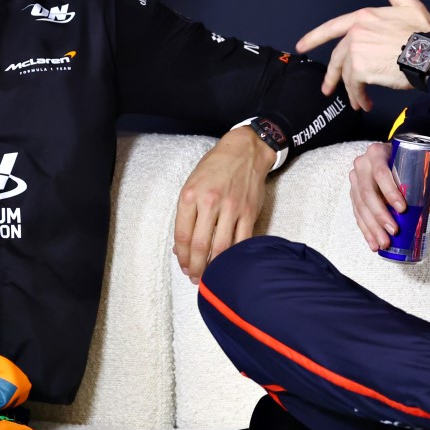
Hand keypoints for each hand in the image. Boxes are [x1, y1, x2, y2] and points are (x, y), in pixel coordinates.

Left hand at [173, 126, 273, 280]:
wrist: (245, 151)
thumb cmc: (215, 167)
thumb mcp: (191, 184)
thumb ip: (186, 213)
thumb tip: (180, 245)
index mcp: (191, 195)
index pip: (182, 235)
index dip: (181, 255)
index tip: (182, 265)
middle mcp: (210, 202)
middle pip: (200, 245)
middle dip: (195, 267)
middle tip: (194, 277)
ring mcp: (232, 208)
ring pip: (221, 248)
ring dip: (213, 266)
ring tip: (209, 275)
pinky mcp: (249, 213)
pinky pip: (241, 242)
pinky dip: (233, 256)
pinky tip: (227, 263)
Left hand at [296, 0, 429, 111]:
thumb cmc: (425, 32)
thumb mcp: (408, 3)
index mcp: (364, 16)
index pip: (332, 27)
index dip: (314, 37)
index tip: (301, 46)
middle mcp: (356, 32)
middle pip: (338, 57)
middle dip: (333, 76)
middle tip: (328, 89)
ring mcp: (356, 50)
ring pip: (347, 74)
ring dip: (352, 91)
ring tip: (359, 101)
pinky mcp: (361, 69)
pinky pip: (355, 87)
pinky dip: (359, 97)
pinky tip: (365, 103)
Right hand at [349, 142, 429, 251]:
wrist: (396, 154)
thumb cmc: (412, 160)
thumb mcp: (429, 166)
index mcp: (377, 152)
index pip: (380, 173)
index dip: (389, 192)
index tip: (402, 208)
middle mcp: (363, 164)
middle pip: (367, 192)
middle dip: (380, 215)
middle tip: (394, 230)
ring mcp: (356, 179)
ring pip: (360, 206)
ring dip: (372, 227)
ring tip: (384, 242)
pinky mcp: (354, 193)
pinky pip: (357, 213)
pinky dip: (365, 230)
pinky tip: (373, 242)